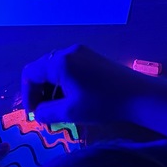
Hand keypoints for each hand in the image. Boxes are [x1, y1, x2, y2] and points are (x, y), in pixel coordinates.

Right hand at [22, 44, 152, 124]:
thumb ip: (46, 113)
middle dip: (39, 93)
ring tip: (59, 110)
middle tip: (45, 115)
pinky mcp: (92, 58)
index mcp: (60, 62)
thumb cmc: (102, 103)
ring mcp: (82, 53)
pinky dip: (64, 84)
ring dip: (52, 90)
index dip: (28, 95)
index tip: (35, 114)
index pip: (30, 74)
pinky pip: (68, 68)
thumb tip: (37, 114)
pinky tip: (72, 99)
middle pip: (42, 70)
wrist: (138, 95)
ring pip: (55, 70)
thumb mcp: (70, 112)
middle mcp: (69, 52)